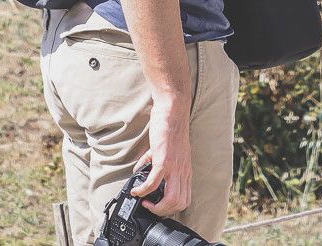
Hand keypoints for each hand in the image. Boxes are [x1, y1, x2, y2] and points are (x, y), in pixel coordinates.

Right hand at [132, 99, 191, 216]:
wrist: (172, 110)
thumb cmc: (170, 126)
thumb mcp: (167, 149)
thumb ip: (154, 161)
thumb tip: (140, 171)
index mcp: (185, 170)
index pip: (185, 198)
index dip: (171, 207)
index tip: (158, 205)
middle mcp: (182, 171)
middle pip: (179, 204)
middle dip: (163, 211)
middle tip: (150, 206)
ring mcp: (174, 167)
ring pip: (170, 200)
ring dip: (156, 206)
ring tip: (144, 201)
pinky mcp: (163, 160)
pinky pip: (153, 183)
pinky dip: (143, 190)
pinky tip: (136, 190)